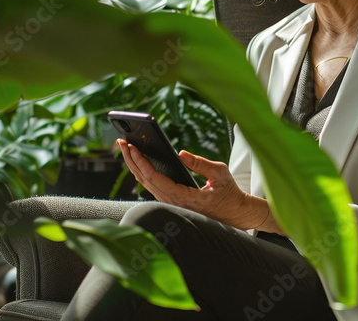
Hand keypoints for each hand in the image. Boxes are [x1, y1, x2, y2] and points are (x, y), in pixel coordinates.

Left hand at [117, 139, 267, 229]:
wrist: (235, 214)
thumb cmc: (230, 194)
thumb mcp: (220, 174)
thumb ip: (200, 164)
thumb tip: (181, 153)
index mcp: (185, 198)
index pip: (155, 179)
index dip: (141, 162)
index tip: (132, 148)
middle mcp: (175, 204)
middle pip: (145, 181)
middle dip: (132, 160)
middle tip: (121, 142)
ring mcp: (172, 204)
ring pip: (146, 184)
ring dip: (135, 166)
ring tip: (126, 148)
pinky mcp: (173, 202)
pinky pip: (153, 187)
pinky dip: (143, 172)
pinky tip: (138, 161)